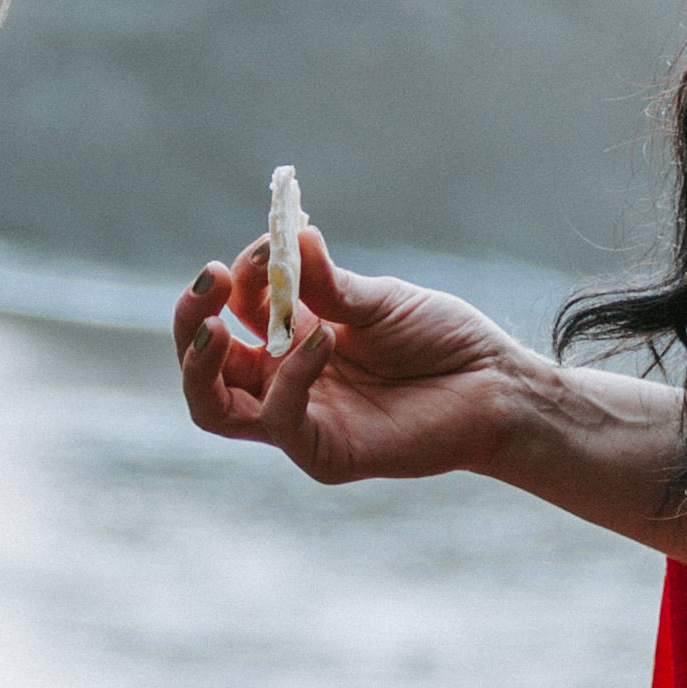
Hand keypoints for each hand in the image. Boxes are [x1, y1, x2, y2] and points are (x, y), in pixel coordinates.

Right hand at [171, 216, 532, 488]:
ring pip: (214, 407)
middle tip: (209, 281)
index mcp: (291, 339)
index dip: (235, 277)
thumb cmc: (441, 340)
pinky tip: (322, 338)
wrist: (496, 384)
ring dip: (204, 361)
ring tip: (218, 322)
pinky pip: (280, 419)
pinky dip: (291, 376)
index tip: (266, 243)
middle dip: (191, 320)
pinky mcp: (324, 452)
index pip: (231, 313)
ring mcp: (300, 419)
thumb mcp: (378, 300)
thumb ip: (327, 281)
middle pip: (201, 366)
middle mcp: (283, 381)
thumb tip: (288, 236)